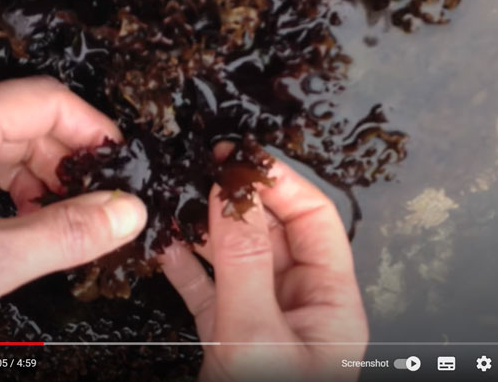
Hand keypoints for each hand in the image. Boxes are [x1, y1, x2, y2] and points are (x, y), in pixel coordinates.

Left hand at [0, 78, 146, 368]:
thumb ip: (63, 234)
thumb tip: (128, 212)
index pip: (42, 101)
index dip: (92, 127)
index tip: (122, 164)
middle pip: (22, 123)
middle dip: (69, 159)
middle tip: (101, 203)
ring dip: (41, 180)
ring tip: (68, 220)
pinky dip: (11, 196)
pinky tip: (23, 227)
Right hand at [160, 152, 368, 381]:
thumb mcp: (257, 335)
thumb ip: (244, 264)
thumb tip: (229, 197)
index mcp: (331, 303)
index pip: (314, 220)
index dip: (279, 184)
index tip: (242, 159)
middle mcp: (300, 307)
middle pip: (273, 233)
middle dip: (237, 201)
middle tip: (207, 170)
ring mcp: (263, 321)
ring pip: (236, 258)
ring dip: (206, 230)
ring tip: (180, 200)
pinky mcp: (228, 338)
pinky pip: (208, 289)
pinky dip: (186, 266)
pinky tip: (166, 246)